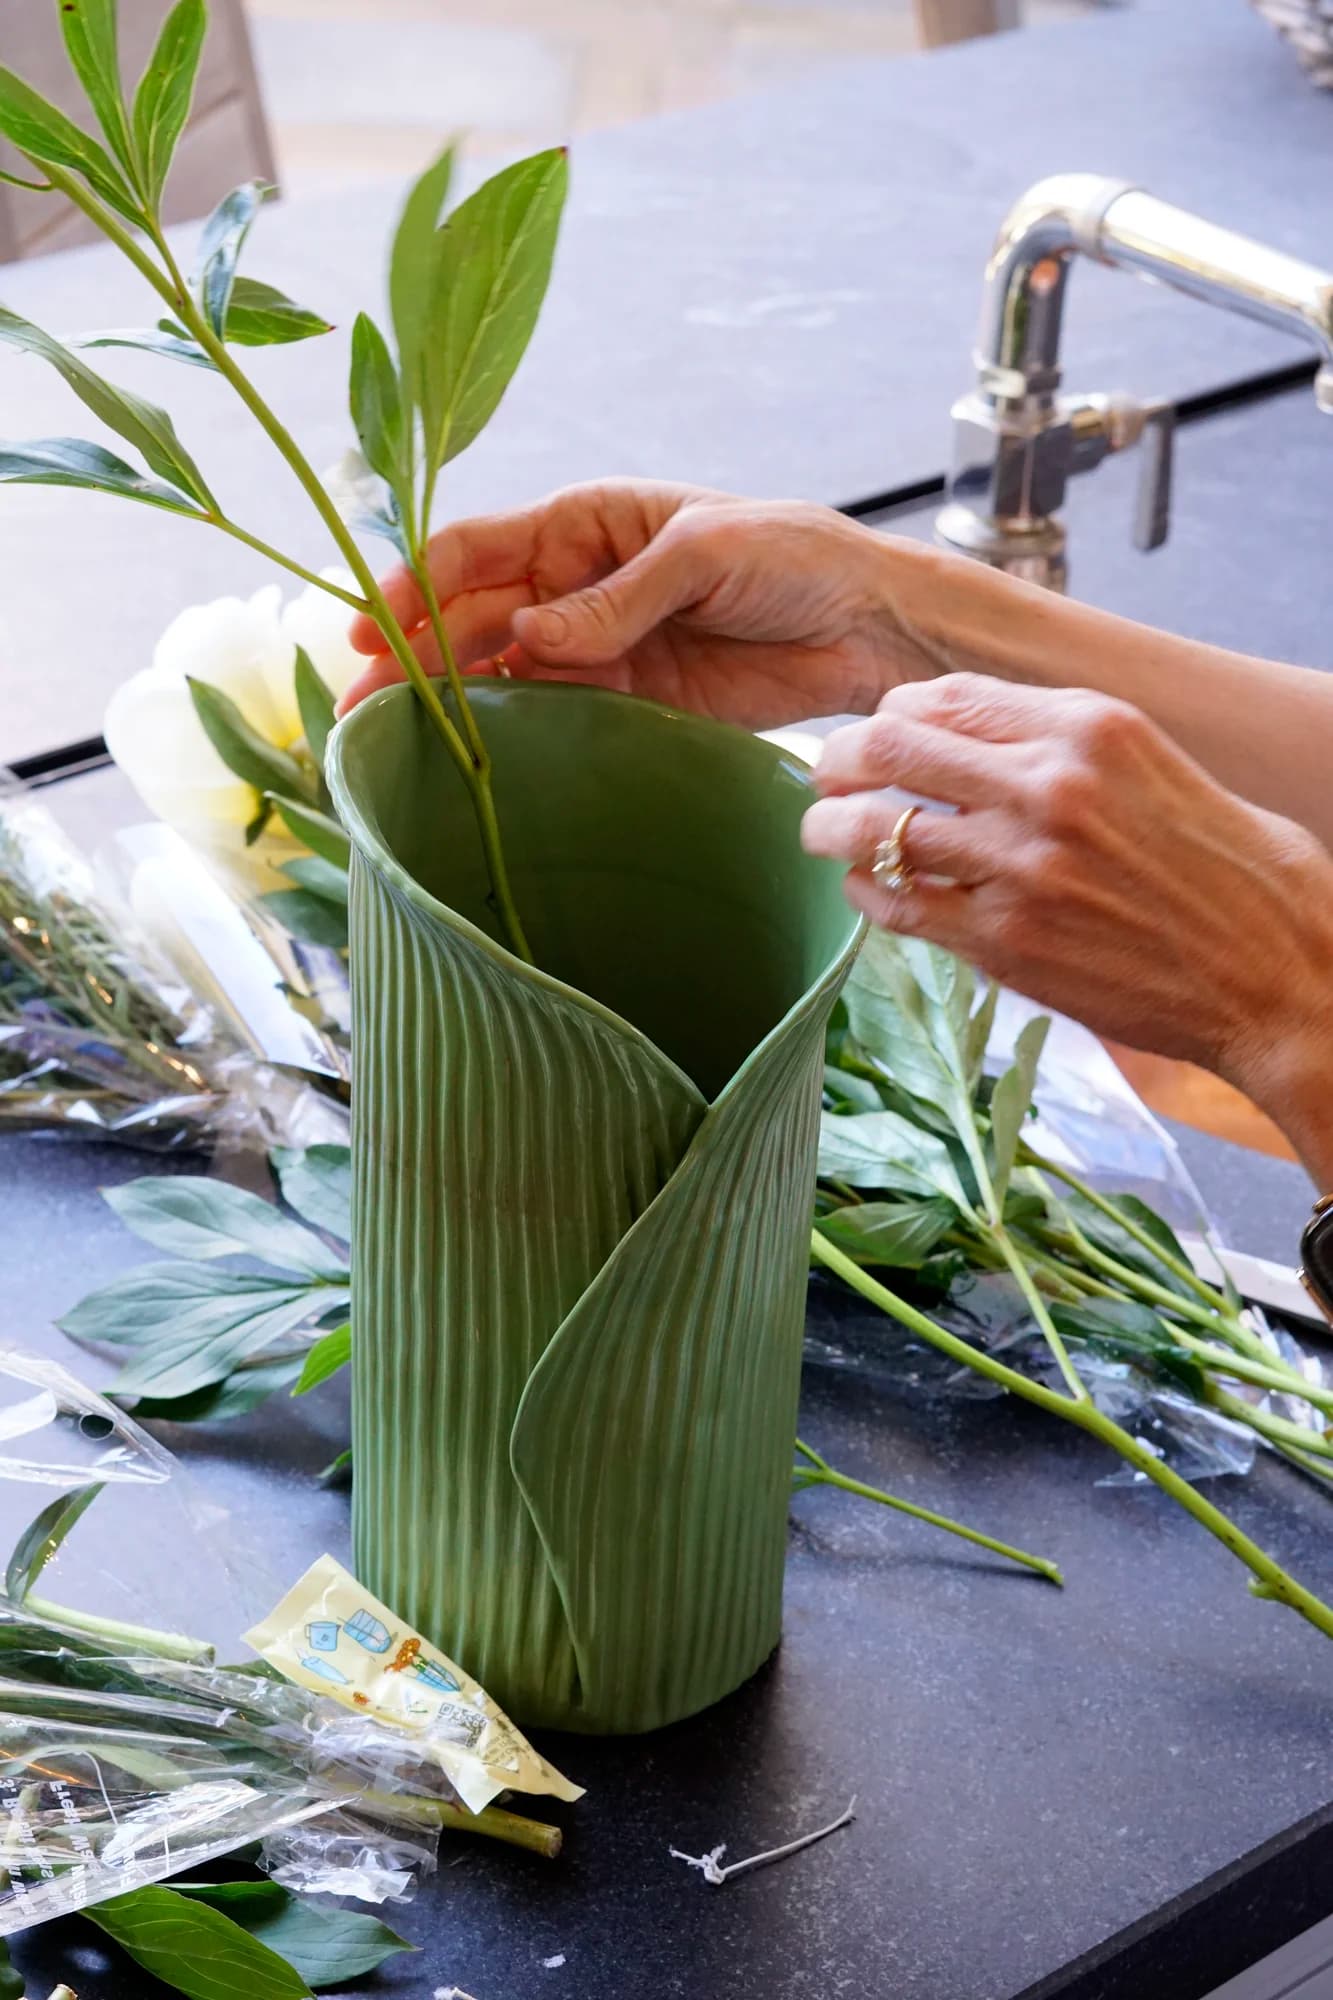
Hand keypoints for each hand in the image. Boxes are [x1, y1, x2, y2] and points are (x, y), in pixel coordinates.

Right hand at [339, 480, 925, 727]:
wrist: (867, 625)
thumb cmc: (793, 556)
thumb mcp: (704, 554)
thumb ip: (615, 598)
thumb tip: (526, 635)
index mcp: (584, 522)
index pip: (474, 551)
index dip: (412, 588)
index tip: (365, 634)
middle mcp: (574, 584)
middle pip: (469, 620)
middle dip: (410, 660)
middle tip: (360, 712)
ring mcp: (595, 648)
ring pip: (496, 675)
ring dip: (443, 706)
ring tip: (390, 746)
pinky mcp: (625, 702)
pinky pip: (550, 718)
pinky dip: (505, 737)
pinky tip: (463, 761)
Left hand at [801, 675, 1332, 1169]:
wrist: (1277, 974)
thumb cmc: (1232, 872)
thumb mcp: (1155, 766)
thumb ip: (1063, 744)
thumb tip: (971, 737)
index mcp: (1089, 725)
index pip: (942, 696)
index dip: (888, 713)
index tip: (873, 733)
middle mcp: (1049, 785)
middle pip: (889, 745)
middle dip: (838, 758)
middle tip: (820, 775)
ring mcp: (1023, 867)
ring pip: (878, 827)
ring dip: (832, 828)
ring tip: (821, 832)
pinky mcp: (1007, 944)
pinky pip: (899, 907)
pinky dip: (867, 893)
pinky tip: (864, 890)